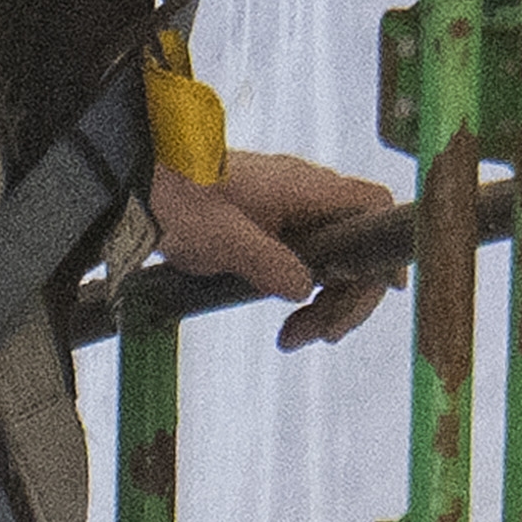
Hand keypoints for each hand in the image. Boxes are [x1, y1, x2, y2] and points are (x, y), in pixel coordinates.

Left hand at [152, 150, 408, 346]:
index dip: (387, 245)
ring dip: (322, 302)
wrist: (134, 183)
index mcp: (303, 187)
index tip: (385, 290)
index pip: (372, 206)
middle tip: (318, 335)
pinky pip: (303, 261)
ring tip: (293, 338)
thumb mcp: (225, 241)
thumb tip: (305, 289)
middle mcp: (303, 195)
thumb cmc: (176, 200)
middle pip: (354, 246)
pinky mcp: (267, 226)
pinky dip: (301, 292)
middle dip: (346, 295)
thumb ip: (272, 267)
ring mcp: (286, 209)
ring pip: (329, 260)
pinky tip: (286, 321)